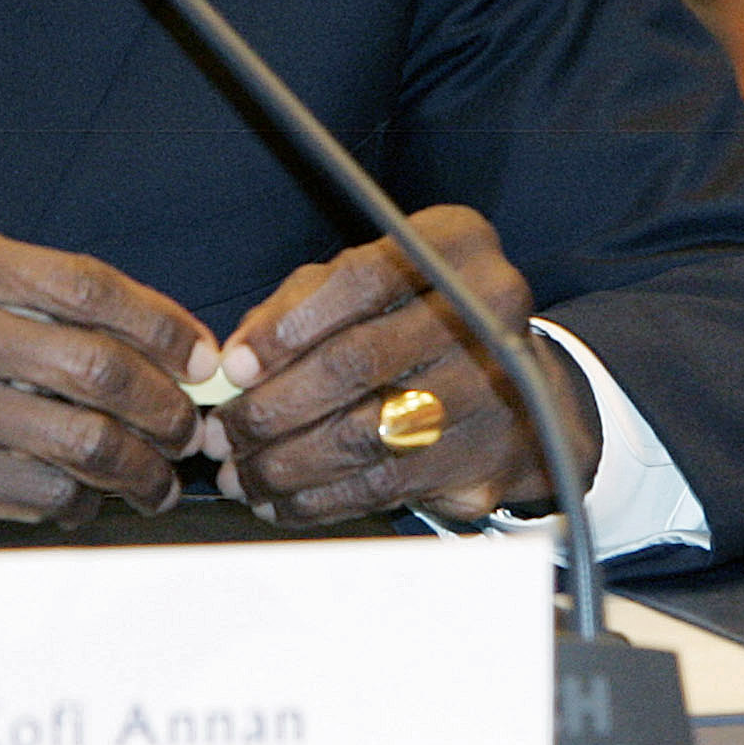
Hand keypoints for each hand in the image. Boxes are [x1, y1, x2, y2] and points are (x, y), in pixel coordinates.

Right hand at [0, 220, 216, 541]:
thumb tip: (171, 347)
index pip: (83, 284)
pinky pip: (40, 493)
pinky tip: (87, 498)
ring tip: (155, 478)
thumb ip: (39, 296)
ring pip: (80, 440)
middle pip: (94, 365)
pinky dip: (81, 501)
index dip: (160, 323)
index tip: (200, 355)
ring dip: (139, 468)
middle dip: (163, 404)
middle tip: (187, 428)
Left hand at [208, 206, 597, 528]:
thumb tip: (234, 360)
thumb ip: (300, 304)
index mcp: (456, 243)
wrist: (523, 384)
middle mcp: (490, 309)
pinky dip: (322, 499)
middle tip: (220, 433)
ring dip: (287, 463)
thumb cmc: (420, 318)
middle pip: (358, 361)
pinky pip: (388, 484)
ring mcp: (498, 385)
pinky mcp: (491, 455)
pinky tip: (281, 501)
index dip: (289, 327)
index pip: (362, 280)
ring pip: (368, 433)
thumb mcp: (369, 283)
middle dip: (274, 405)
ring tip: (238, 474)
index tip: (236, 368)